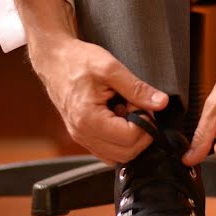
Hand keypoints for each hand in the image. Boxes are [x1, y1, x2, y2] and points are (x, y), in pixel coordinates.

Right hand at [31, 39, 167, 164]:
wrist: (54, 60)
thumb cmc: (76, 60)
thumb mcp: (110, 68)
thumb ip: (137, 88)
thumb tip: (161, 103)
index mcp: (88, 119)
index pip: (130, 138)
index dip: (145, 123)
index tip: (141, 104)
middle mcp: (83, 134)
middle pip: (127, 153)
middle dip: (141, 133)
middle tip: (137, 108)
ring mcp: (81, 138)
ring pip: (119, 156)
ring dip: (131, 138)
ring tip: (126, 111)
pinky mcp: (83, 136)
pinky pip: (109, 151)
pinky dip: (120, 140)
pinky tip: (118, 118)